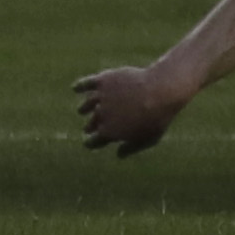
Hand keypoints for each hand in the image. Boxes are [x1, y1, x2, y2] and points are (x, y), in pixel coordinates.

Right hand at [75, 63, 189, 156]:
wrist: (158, 92)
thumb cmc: (157, 118)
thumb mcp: (147, 140)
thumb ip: (131, 148)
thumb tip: (118, 155)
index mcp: (110, 132)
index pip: (93, 142)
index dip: (91, 143)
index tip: (89, 143)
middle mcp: (101, 115)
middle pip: (91, 123)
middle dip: (90, 127)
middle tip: (88, 128)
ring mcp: (101, 97)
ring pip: (88, 104)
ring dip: (84, 108)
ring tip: (81, 110)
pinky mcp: (103, 80)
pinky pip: (87, 83)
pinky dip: (80, 86)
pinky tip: (76, 88)